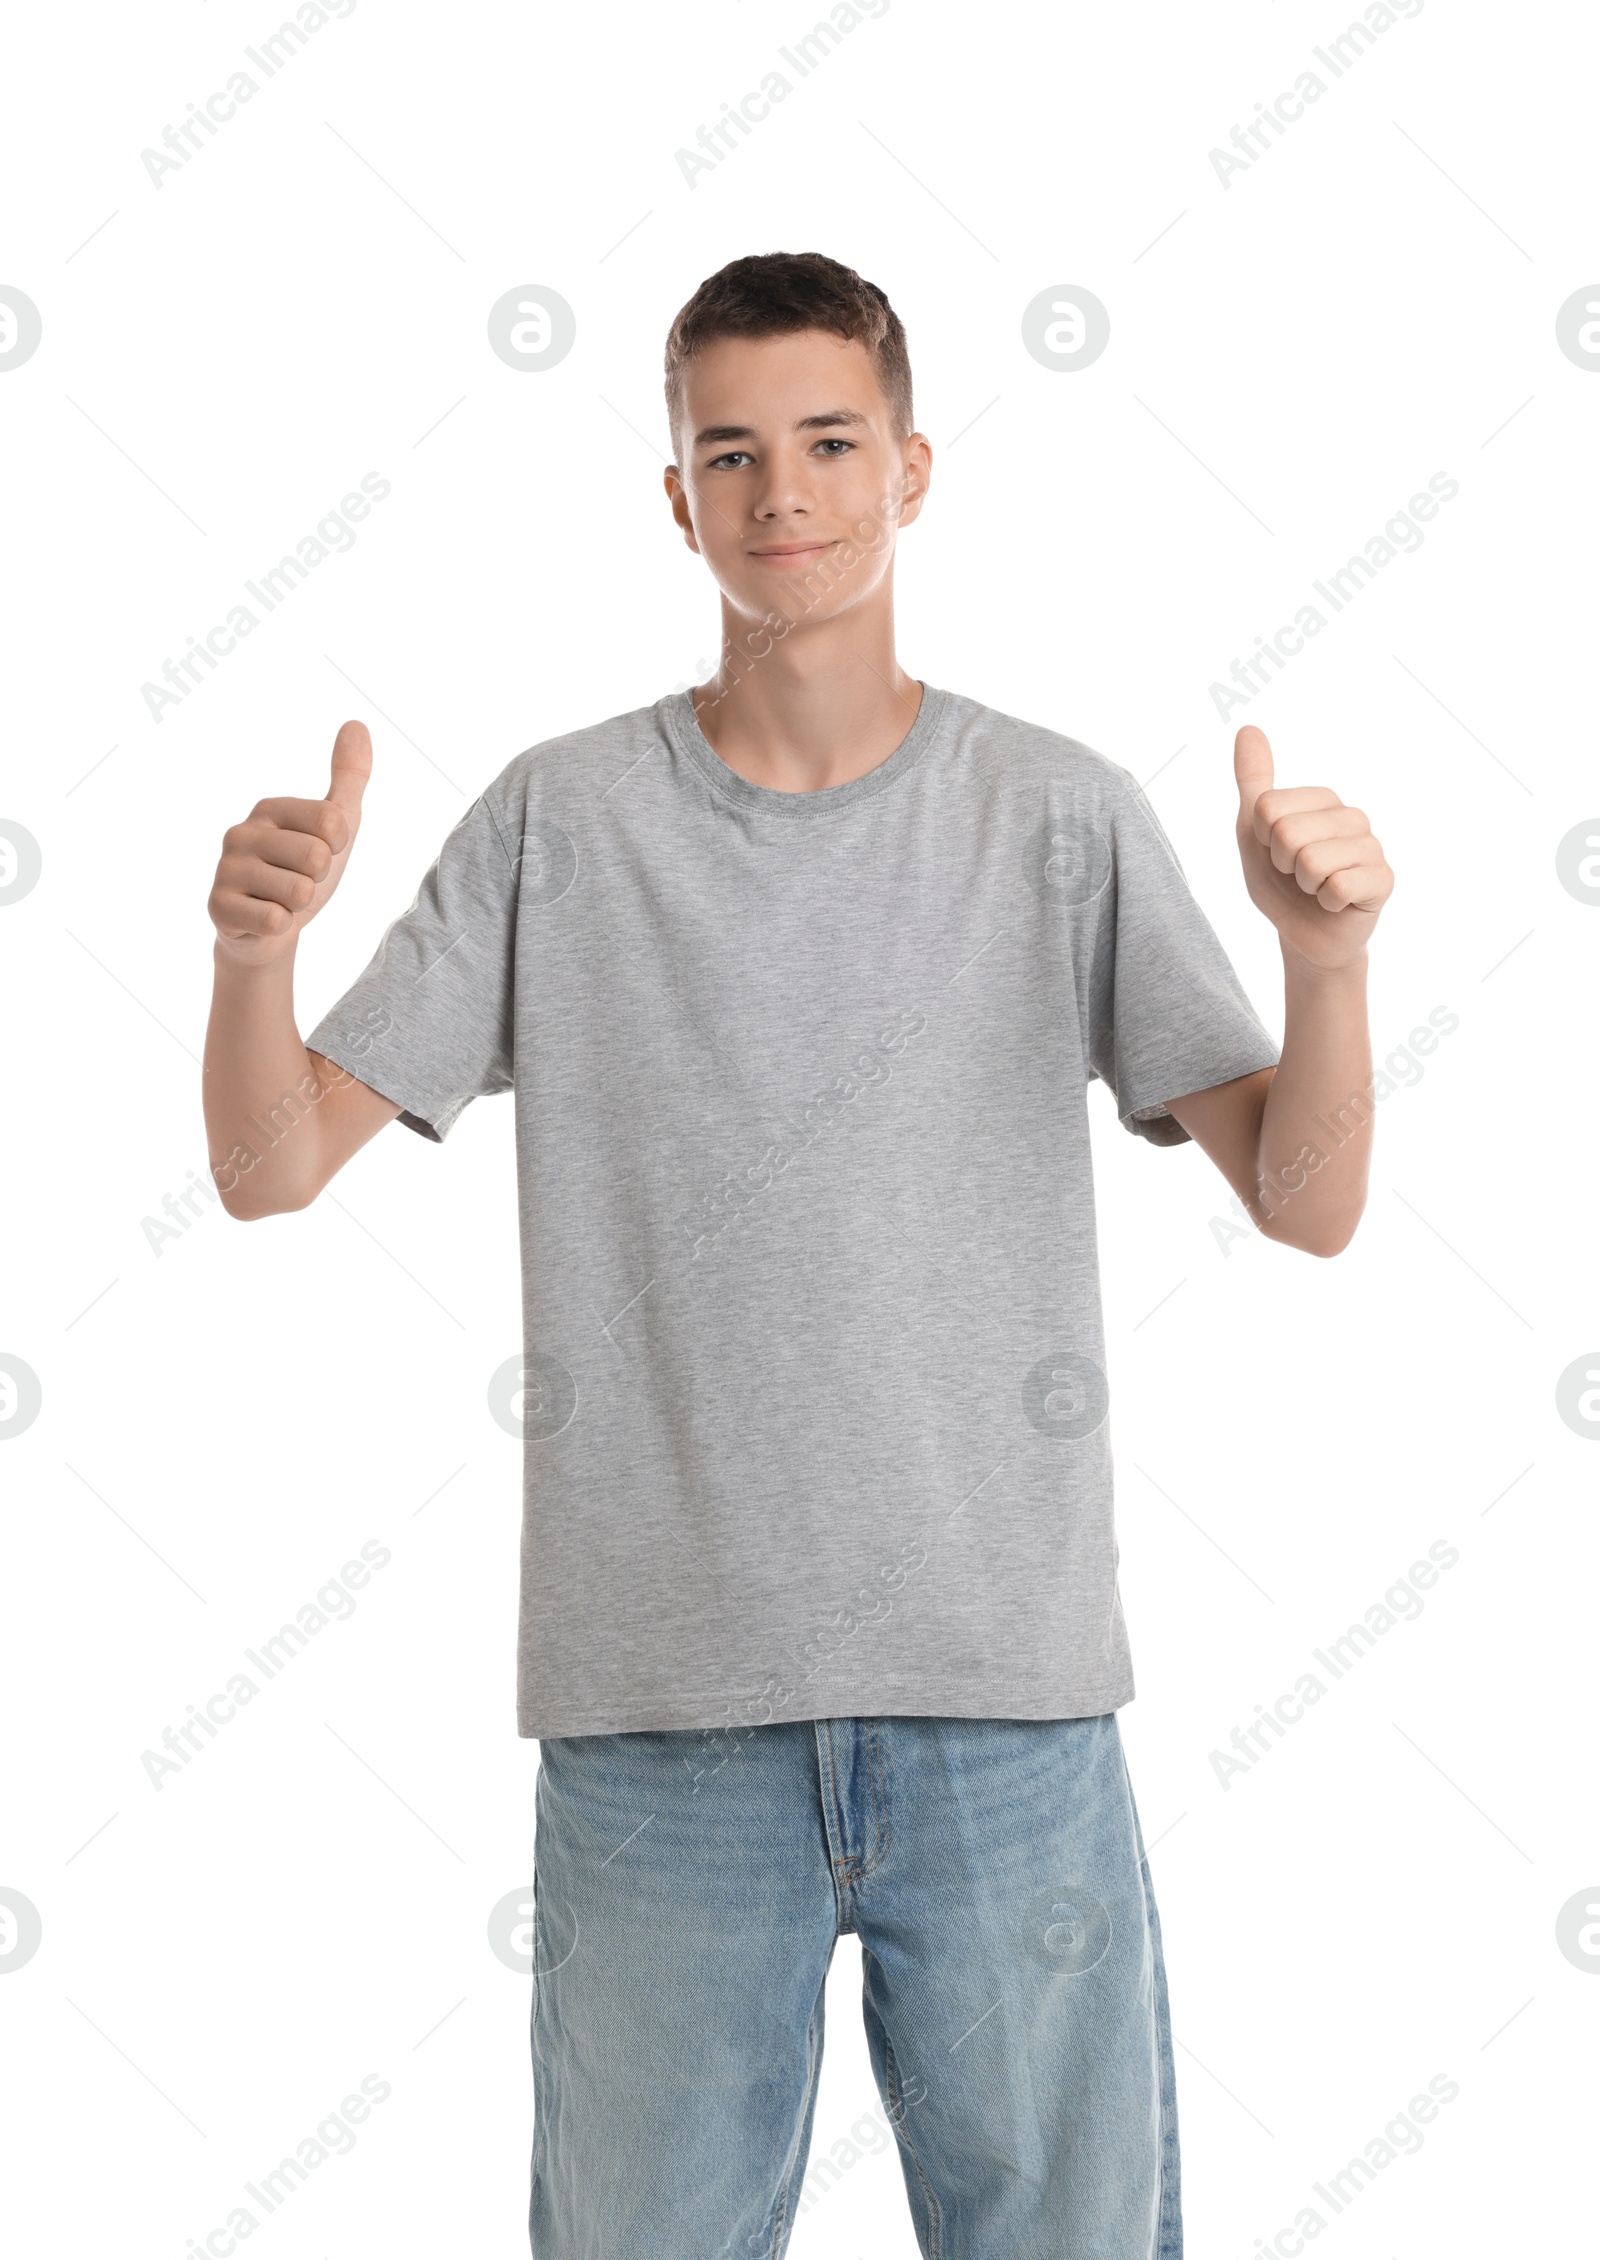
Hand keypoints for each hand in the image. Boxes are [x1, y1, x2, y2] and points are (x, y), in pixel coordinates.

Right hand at [208, 720, 371, 966]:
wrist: (271, 931)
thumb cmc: (302, 873)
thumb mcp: (337, 827)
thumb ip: (349, 778)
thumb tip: (356, 724)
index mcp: (269, 808)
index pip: (332, 820)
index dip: (338, 846)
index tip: (323, 852)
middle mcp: (241, 831)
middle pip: (316, 856)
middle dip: (318, 879)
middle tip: (298, 881)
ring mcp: (226, 868)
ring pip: (299, 892)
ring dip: (299, 905)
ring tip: (280, 899)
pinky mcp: (218, 907)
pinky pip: (276, 920)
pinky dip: (281, 926)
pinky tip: (264, 918)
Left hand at [1233, 725, 1391, 970]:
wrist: (1303, 936)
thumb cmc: (1281, 884)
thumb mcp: (1254, 831)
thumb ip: (1253, 780)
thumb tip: (1248, 728)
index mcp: (1321, 800)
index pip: (1268, 808)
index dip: (1263, 840)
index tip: (1277, 854)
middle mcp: (1351, 816)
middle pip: (1288, 832)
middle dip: (1282, 865)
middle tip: (1297, 875)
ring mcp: (1371, 847)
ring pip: (1313, 860)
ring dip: (1304, 886)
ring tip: (1315, 888)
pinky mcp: (1383, 880)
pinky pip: (1339, 886)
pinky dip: (1326, 903)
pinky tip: (1335, 903)